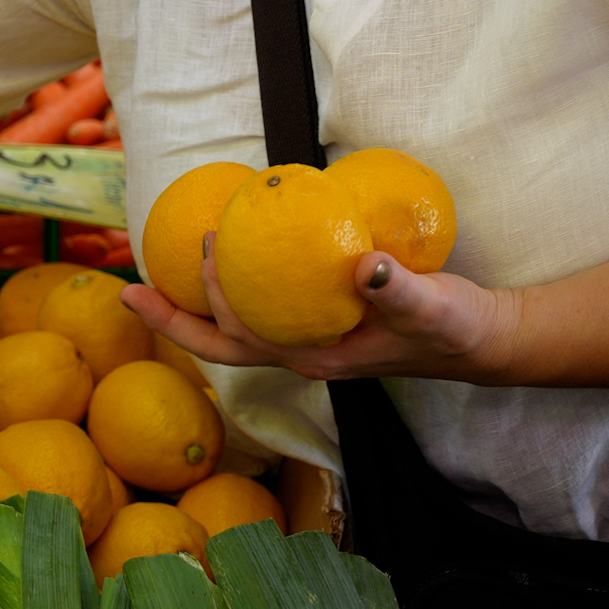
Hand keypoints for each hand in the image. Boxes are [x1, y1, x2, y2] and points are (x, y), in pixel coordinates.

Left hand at [120, 233, 521, 383]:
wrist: (479, 339)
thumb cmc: (452, 327)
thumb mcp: (432, 307)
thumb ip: (401, 290)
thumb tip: (366, 268)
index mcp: (312, 356)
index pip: (240, 340)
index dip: (207, 307)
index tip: (199, 256)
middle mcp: (298, 352)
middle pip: (218, 344)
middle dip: (171, 320)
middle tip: (130, 287)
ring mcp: (304, 339)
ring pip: (233, 328)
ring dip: (195, 303)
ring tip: (160, 271)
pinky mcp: (317, 320)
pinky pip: (260, 305)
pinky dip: (234, 285)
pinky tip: (229, 252)